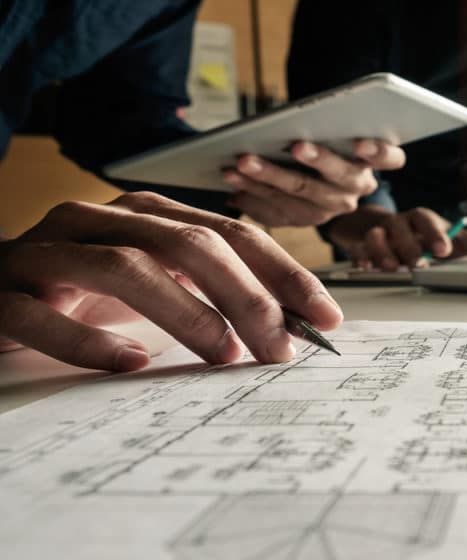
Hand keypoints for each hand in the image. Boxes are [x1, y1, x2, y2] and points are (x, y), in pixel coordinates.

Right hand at [0, 192, 342, 371]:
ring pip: (124, 267)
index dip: (285, 274)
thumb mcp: (155, 281)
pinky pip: (44, 315)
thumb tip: (290, 326)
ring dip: (185, 313)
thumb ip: (213, 292)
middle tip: (281, 349)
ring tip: (225, 354)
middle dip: (246, 296)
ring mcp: (46, 254)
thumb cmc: (82, 290)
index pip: (231, 234)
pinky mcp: (3, 293)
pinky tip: (131, 363)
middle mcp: (98, 219)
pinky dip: (91, 341)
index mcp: (145, 211)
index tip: (327, 318)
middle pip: (187, 244)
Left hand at [223, 139, 405, 226]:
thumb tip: (297, 118)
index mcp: (372, 163)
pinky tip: (233, 186)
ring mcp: (330, 209)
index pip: (390, 158)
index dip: (378, 151)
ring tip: (241, 163)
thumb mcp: (333, 130)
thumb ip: (329, 122)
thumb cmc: (322, 140)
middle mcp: (356, 189)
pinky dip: (254, 197)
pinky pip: (278, 213)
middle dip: (315, 161)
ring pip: (300, 196)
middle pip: (337, 176)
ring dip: (268, 179)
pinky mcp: (304, 221)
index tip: (361, 141)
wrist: (318, 178)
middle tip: (295, 145)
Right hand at [325, 206, 466, 270]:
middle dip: (411, 244)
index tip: (444, 251)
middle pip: (404, 226)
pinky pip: (357, 248)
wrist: (371, 225)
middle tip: (419, 261)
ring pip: (377, 235)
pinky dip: (362, 257)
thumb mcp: (444, 238)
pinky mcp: (359, 243)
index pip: (432, 222)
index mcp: (422, 220)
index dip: (438, 235)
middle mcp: (400, 223)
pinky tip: (366, 266)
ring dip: (385, 251)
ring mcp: (378, 232)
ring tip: (392, 267)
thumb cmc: (416, 235)